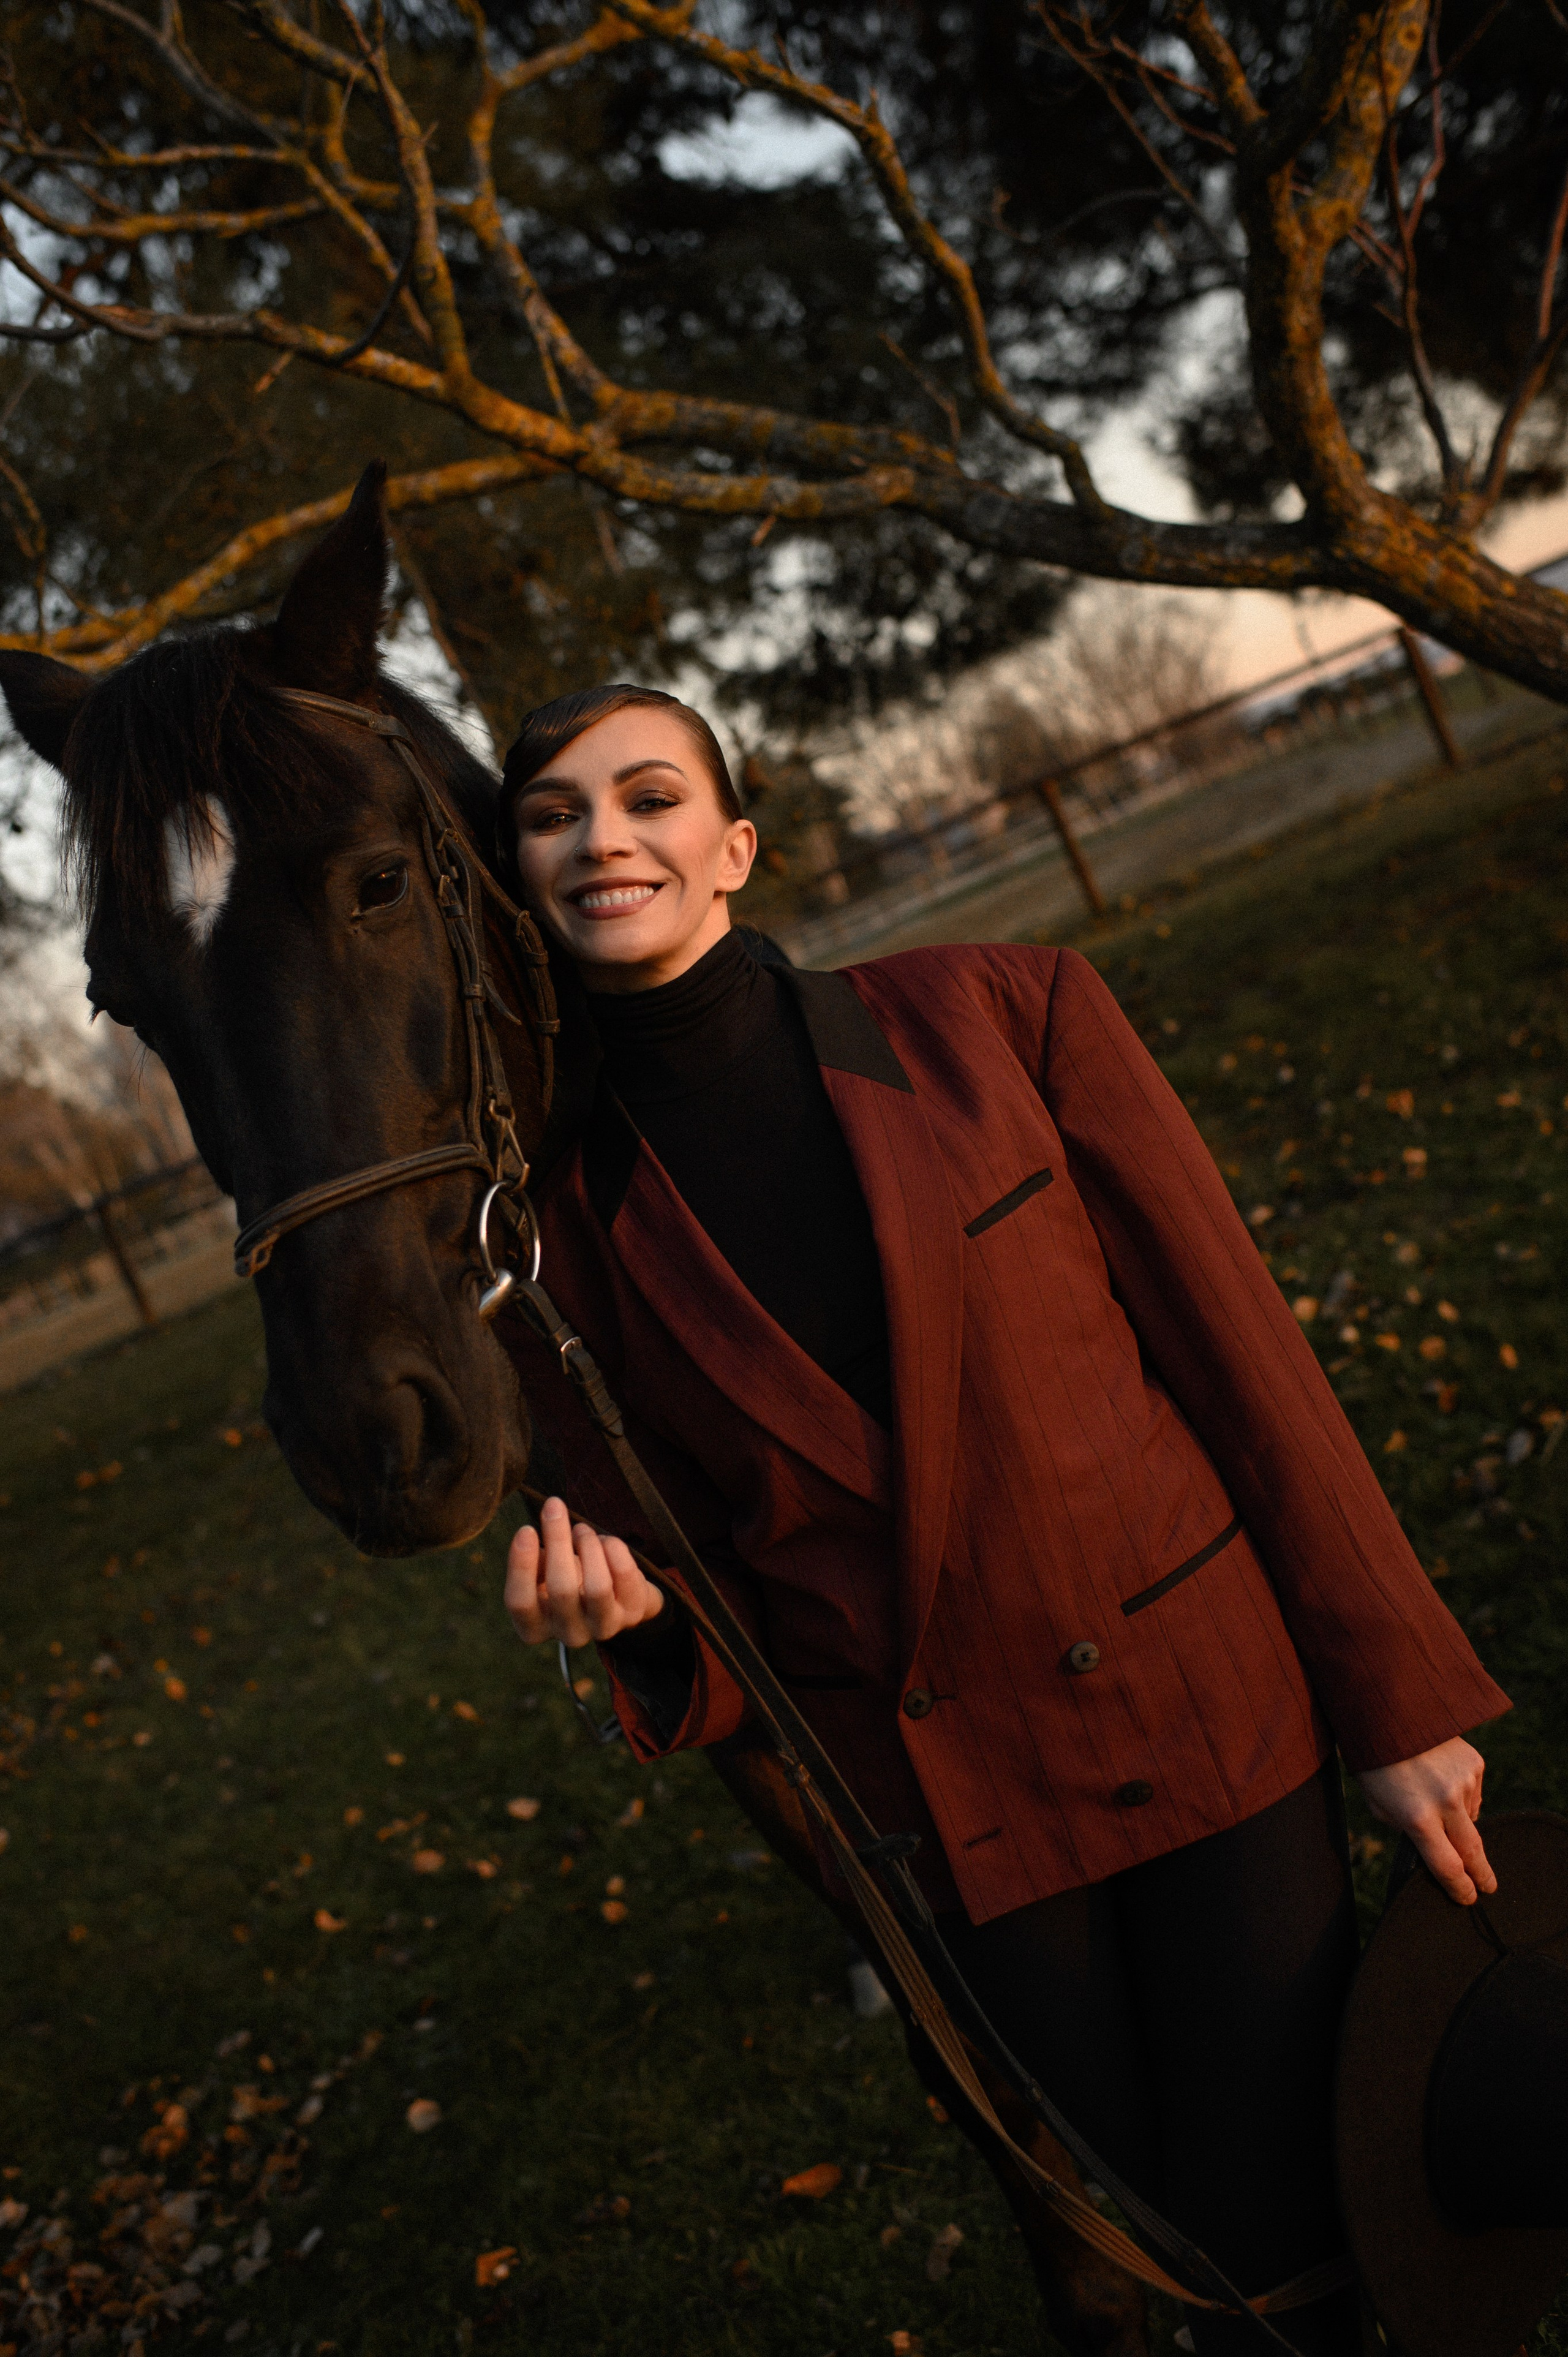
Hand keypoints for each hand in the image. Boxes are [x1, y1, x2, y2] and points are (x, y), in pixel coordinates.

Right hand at [505, 1495, 665, 1649]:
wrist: (613, 1596)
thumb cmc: (567, 1577)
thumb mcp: (543, 1572)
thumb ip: (535, 1558)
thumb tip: (537, 1529)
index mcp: (535, 1627)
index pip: (520, 1603)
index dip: (521, 1566)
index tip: (526, 1529)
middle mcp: (569, 1634)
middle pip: (561, 1590)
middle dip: (557, 1541)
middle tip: (554, 1506)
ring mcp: (603, 1628)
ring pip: (597, 1587)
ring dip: (588, 1546)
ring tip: (582, 1529)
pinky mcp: (632, 1614)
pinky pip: (625, 1576)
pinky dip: (613, 1549)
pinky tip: (605, 1541)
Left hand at [1357, 1737, 1495, 1905]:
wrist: (1388, 1712)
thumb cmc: (1376, 1762)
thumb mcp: (1379, 1805)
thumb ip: (1407, 1831)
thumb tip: (1434, 1847)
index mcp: (1417, 1817)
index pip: (1447, 1867)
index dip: (1459, 1889)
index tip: (1467, 1898)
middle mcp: (1446, 1802)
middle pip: (1472, 1852)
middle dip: (1481, 1874)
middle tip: (1488, 1887)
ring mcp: (1465, 1782)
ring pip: (1471, 1818)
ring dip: (1457, 1818)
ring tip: (1429, 1794)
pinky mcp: (1475, 1764)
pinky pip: (1473, 1793)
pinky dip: (1460, 1793)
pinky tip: (1439, 1776)